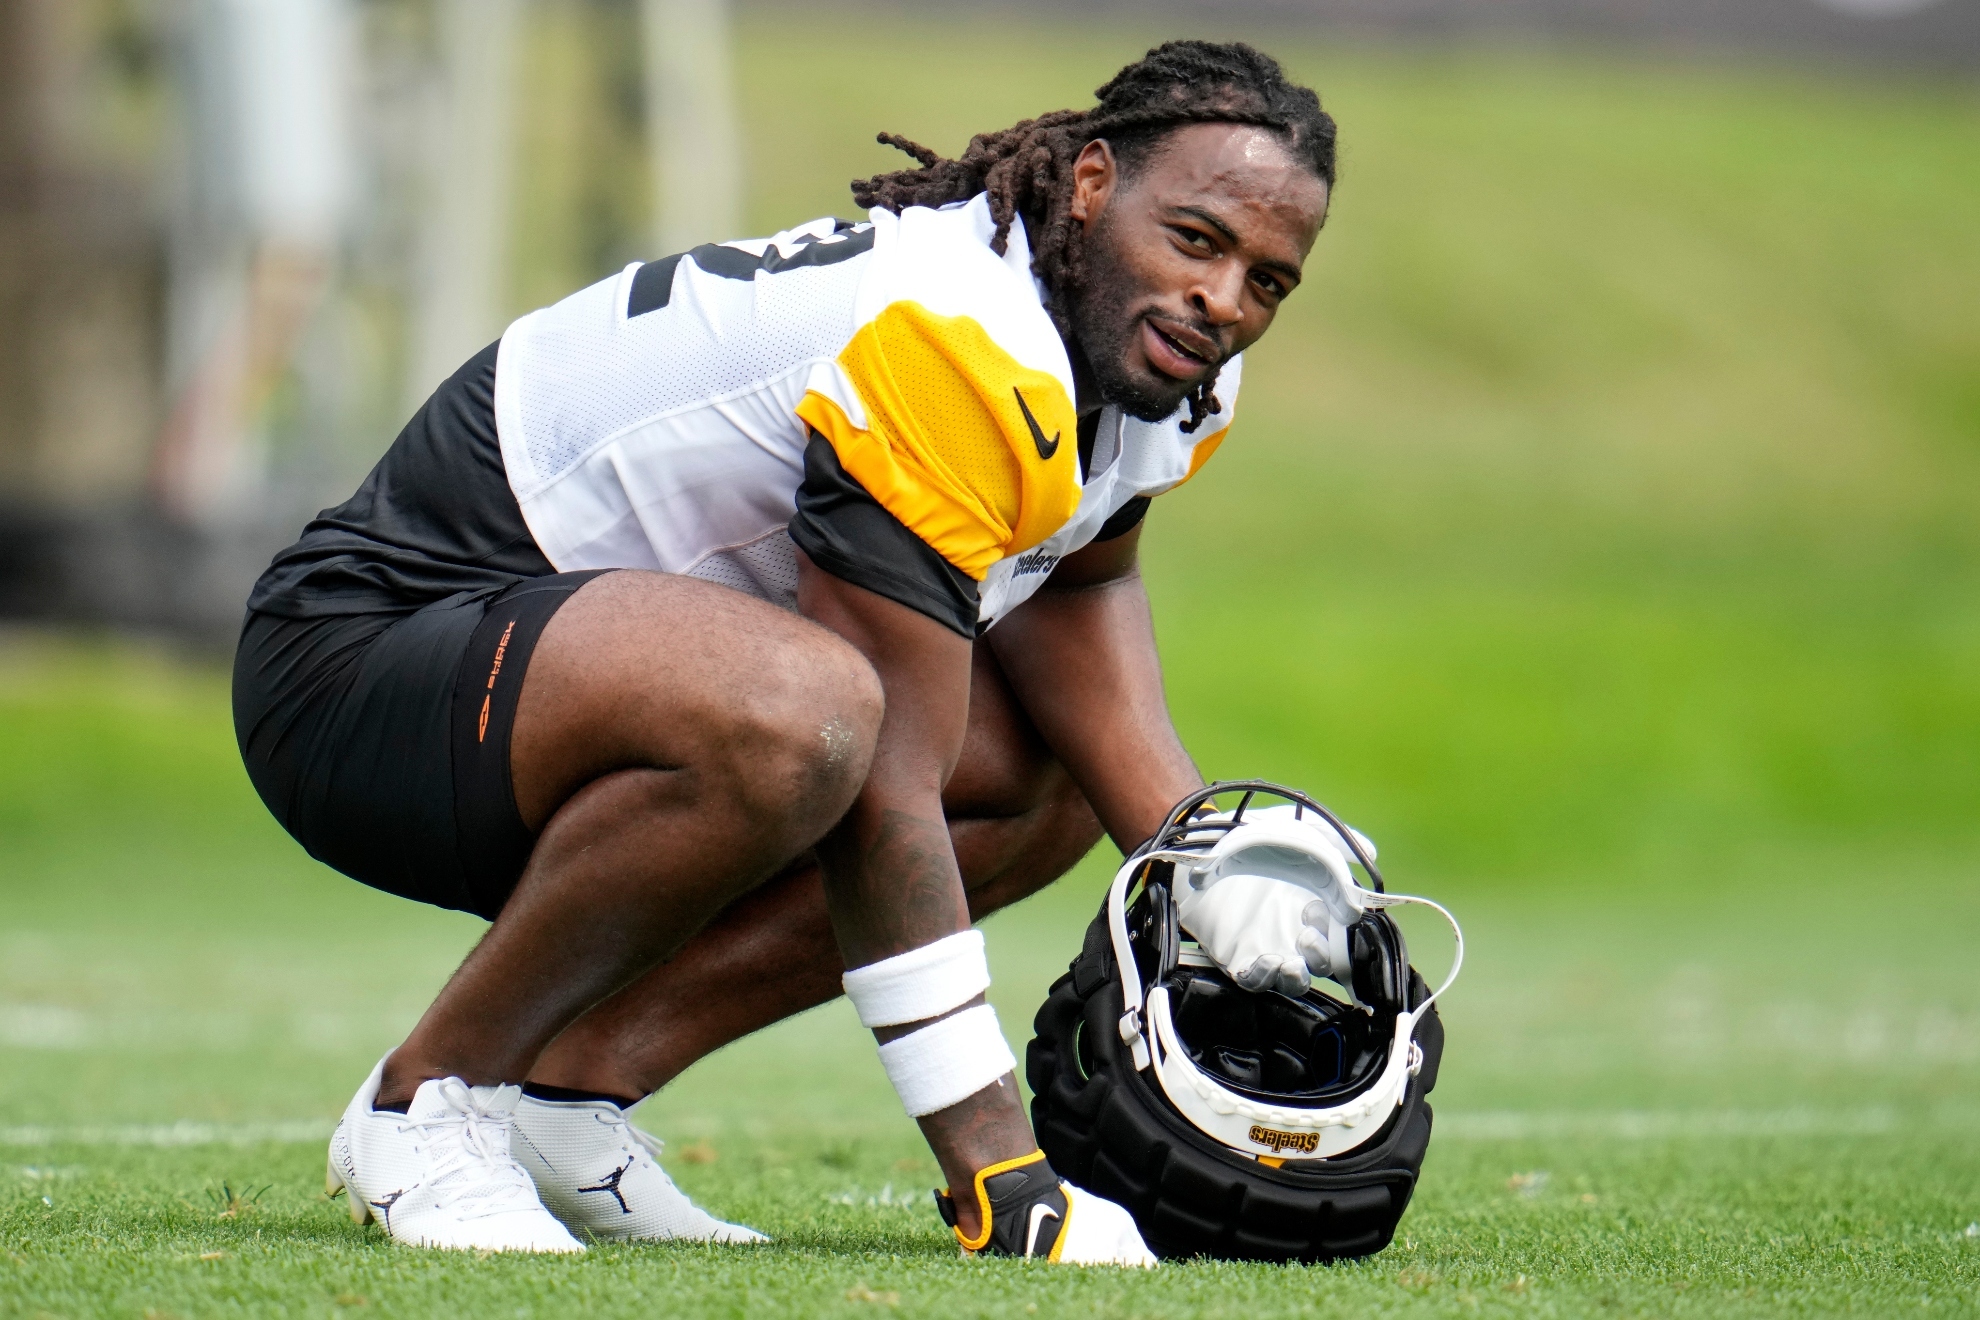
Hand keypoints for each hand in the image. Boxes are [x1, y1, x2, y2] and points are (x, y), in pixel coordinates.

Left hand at [1170, 805, 1372, 994]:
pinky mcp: (1235, 954)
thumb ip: (1334, 838)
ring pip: (1292, 980)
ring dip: (1297, 977)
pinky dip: (1262, 978)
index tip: (1334, 913)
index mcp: (1313, 907)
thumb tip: (1370, 853)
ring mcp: (1264, 944)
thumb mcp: (1297, 826)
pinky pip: (1253, 980)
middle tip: (1308, 934)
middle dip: (1323, 957)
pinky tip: (1265, 961)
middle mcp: (1292, 931)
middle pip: (1321, 964)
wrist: (1202, 839)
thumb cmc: (1252, 834)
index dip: (1343, 934)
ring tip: (1290, 961)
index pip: (1340, 936)